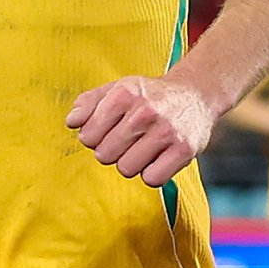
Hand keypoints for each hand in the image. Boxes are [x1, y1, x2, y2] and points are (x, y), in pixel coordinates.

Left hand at [67, 74, 215, 185]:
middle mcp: (145, 111)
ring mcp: (166, 131)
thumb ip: (88, 103)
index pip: (88, 136)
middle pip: (105, 155)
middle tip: (127, 140)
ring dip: (131, 163)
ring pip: (126, 169)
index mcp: (124, 93)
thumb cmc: (149, 96)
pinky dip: (152, 174)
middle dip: (111, 151)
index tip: (108, 131)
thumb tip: (72, 122)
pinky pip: (152, 179)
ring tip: (143, 148)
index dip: (94, 138)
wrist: (196, 94)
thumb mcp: (117, 88)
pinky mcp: (184, 150)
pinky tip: (157, 159)